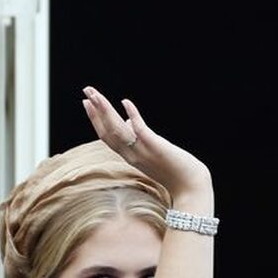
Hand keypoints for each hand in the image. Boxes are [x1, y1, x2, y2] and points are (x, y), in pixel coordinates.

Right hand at [81, 86, 211, 207]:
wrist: (190, 186)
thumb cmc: (173, 170)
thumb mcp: (151, 152)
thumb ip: (138, 137)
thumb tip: (128, 120)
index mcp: (130, 156)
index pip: (107, 137)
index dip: (95, 120)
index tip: (87, 103)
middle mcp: (132, 155)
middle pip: (107, 132)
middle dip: (95, 111)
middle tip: (86, 90)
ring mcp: (142, 152)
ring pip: (118, 130)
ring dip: (106, 111)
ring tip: (96, 94)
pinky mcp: (155, 147)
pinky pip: (140, 130)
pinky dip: (132, 115)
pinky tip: (126, 102)